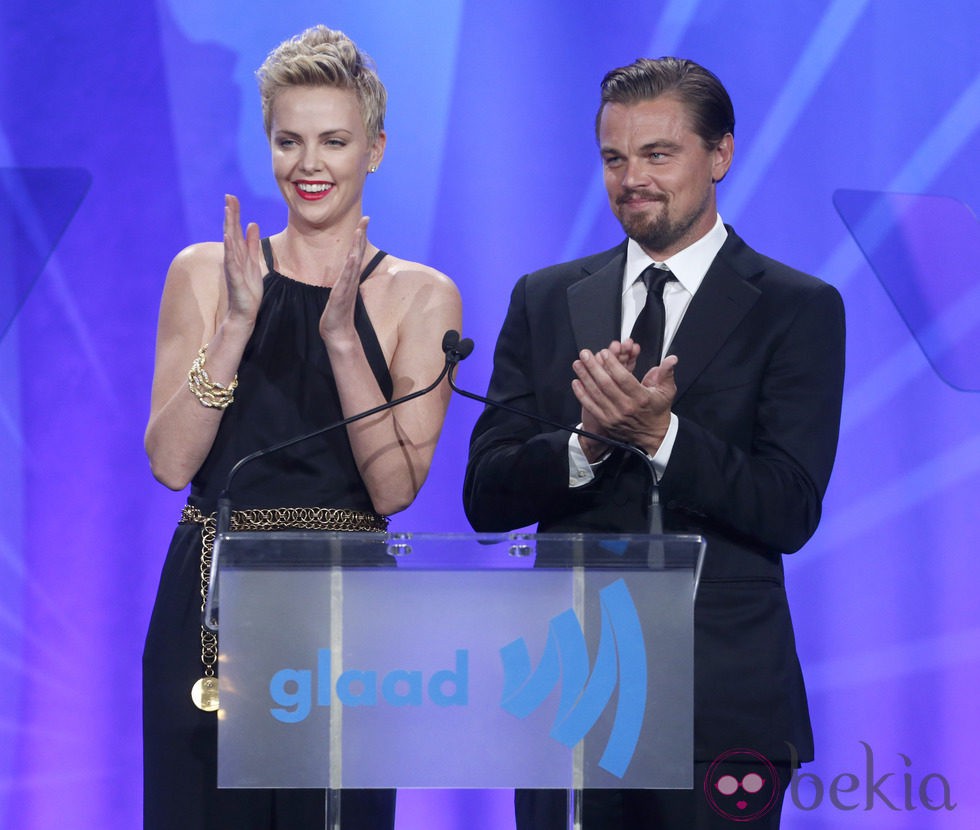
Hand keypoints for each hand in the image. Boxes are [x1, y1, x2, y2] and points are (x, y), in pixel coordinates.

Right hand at [223, 194, 263, 322]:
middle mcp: (233, 257)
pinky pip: (232, 261)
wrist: (245, 311)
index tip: (232, 197)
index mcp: (239, 253)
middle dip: (231, 214)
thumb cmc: (248, 287)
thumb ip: (252, 243)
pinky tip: (228, 237)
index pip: (235, 229)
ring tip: (228, 211)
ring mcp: (233, 266)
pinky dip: (230, 249)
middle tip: (229, 197)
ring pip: (230, 243)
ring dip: (229, 226)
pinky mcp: (235, 277)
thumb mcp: (253, 261)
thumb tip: (252, 224)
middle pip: (231, 231)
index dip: (234, 213)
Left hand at [319, 217, 369, 344]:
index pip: (356, 254)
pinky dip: (351, 267)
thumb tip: (344, 272)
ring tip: (360, 232)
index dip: (360, 238)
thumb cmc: (337, 314)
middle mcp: (350, 280)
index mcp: (349, 278)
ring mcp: (347, 287)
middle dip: (361, 236)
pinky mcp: (341, 295)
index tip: (364, 221)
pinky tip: (353, 257)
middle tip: (366, 219)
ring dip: (357, 247)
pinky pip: (347, 279)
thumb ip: (342, 281)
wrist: (337, 332)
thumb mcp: (339, 292)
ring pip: (353, 263)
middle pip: (357, 253)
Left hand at [572, 347, 677, 455]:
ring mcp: (614, 416)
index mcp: (641, 397)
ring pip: (596, 394)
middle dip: (594, 367)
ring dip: (585, 377)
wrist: (652, 435)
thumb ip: (666, 373)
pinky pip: (591, 406)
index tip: (604, 352)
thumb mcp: (667, 391)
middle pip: (606, 384)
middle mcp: (626, 407)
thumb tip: (672, 359)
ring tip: (577, 364)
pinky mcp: (606, 421)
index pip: (623, 378)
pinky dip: (582, 394)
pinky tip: (576, 382)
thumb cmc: (658, 410)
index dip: (612, 364)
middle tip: (585, 354)